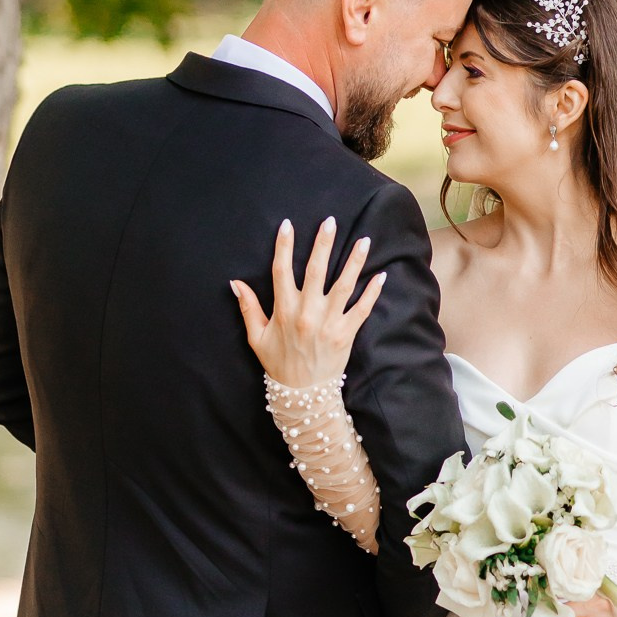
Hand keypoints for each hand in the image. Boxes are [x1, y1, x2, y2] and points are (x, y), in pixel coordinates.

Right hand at [232, 216, 385, 389]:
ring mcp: (329, 323)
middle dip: (323, 244)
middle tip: (330, 221)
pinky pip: (362, 309)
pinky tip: (381, 275)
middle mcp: (307, 314)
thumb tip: (235, 283)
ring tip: (364, 240)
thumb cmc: (278, 364)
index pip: (281, 271)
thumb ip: (249, 308)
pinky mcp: (346, 334)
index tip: (288, 225)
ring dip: (354, 262)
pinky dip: (372, 293)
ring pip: (343, 286)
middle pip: (316, 271)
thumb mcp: (257, 338)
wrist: (302, 395)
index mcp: (284, 311)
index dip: (284, 246)